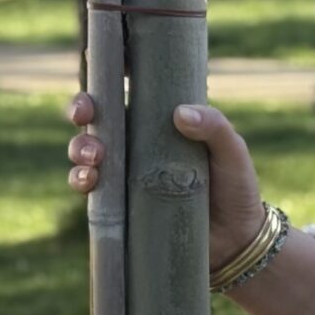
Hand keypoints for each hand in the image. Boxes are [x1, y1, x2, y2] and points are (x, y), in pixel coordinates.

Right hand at [67, 95, 271, 274]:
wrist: (235, 242)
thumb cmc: (235, 188)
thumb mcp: (232, 151)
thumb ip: (214, 127)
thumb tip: (179, 113)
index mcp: (157, 122)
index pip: (125, 93)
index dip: (105, 79)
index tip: (101, 72)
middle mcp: (135, 145)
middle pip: (96, 119)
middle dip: (81, 110)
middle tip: (85, 114)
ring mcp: (124, 176)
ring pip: (86, 152)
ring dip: (80, 148)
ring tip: (94, 157)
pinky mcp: (119, 208)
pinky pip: (90, 191)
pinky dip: (80, 181)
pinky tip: (89, 181)